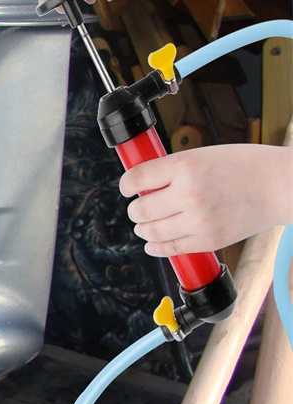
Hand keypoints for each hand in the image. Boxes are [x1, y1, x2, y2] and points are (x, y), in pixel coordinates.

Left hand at [119, 144, 292, 255]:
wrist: (280, 185)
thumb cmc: (244, 166)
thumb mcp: (203, 155)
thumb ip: (172, 169)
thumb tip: (141, 184)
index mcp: (185, 166)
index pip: (137, 179)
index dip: (126, 185)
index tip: (127, 188)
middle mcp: (189, 194)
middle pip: (140, 209)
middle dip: (135, 209)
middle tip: (138, 208)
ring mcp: (198, 220)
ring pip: (151, 231)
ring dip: (142, 228)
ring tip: (143, 224)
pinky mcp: (208, 240)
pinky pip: (171, 248)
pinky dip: (155, 246)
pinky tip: (152, 243)